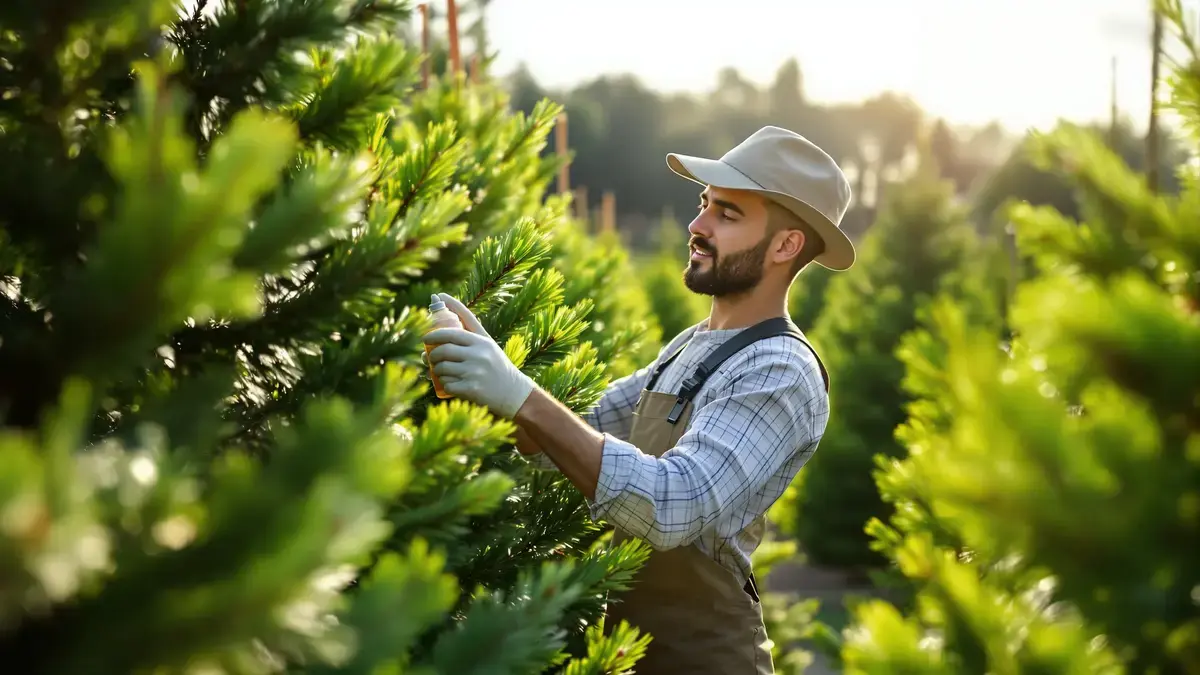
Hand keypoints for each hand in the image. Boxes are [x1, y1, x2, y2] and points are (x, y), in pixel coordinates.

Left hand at [424, 294, 535, 418]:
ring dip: (436, 371)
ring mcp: (475, 373)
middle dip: (432, 355)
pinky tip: (451, 384)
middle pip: (444, 351)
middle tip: (430, 358)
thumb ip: (466, 322)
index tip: (425, 338)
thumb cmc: (495, 364)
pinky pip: (448, 385)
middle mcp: (479, 355)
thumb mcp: (486, 341)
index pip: (451, 333)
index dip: (434, 334)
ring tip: (440, 372)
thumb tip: (439, 300)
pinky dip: (445, 384)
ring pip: (443, 369)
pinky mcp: (472, 389)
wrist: (513, 392)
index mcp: (481, 342)